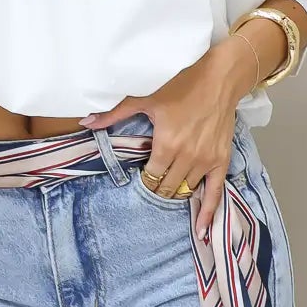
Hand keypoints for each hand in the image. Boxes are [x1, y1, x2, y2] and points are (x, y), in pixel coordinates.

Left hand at [79, 46, 243, 242]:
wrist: (219, 76)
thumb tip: (85, 122)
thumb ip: (114, 114)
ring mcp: (206, 161)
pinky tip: (202, 230)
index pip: (150, 177)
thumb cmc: (181, 81)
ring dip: (175, 194)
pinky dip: (208, 212)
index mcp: (166, 144)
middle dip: (157, 188)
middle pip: (166, 188)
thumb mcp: (144, 96)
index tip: (141, 174)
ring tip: (168, 191)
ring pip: (185, 191)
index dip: (144, 178)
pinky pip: (216, 192)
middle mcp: (187, 157)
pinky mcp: (221, 160)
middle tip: (153, 182)